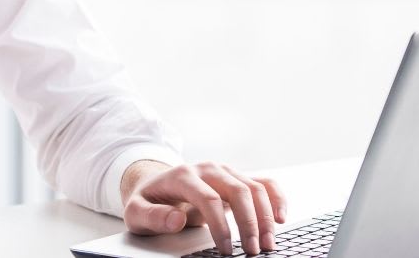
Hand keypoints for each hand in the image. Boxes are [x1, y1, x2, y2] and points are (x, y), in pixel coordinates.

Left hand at [121, 160, 285, 255]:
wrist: (155, 183)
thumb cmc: (148, 200)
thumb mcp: (136, 212)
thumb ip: (153, 217)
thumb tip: (177, 219)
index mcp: (182, 175)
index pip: (208, 199)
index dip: (220, 226)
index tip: (225, 250)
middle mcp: (207, 169)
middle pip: (237, 190)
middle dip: (249, 223)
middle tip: (253, 251)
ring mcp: (224, 171)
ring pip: (254, 187)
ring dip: (266, 216)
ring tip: (269, 243)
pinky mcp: (236, 177)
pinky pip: (263, 183)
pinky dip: (276, 197)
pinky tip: (282, 217)